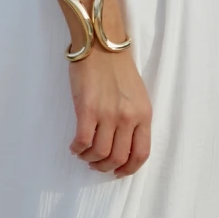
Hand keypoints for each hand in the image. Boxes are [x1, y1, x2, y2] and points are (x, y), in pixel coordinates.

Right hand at [69, 48, 151, 176]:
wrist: (100, 45)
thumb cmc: (117, 69)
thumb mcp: (137, 96)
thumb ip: (134, 119)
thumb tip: (122, 145)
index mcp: (144, 115)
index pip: (141, 154)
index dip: (128, 169)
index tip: (118, 172)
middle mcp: (128, 117)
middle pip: (118, 158)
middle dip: (105, 167)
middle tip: (95, 164)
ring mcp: (108, 114)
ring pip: (100, 154)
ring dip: (89, 159)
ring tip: (84, 154)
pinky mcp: (87, 109)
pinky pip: (83, 141)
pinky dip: (77, 149)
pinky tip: (75, 146)